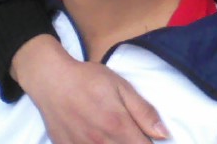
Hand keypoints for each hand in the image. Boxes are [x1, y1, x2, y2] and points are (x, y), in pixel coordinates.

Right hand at [12, 35, 168, 142]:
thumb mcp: (122, 87)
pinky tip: (99, 138)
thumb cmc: (89, 80)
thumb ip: (143, 112)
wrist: (52, 81)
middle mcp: (101, 143)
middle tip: (133, 133)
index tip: (154, 139)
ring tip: (116, 134)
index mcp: (118, 126)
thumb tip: (164, 134)